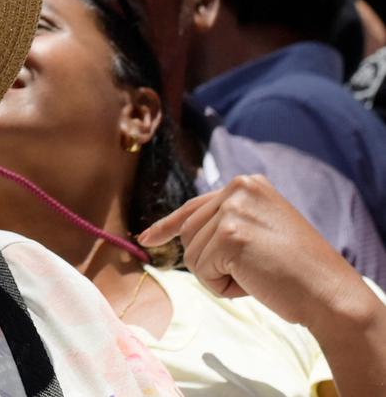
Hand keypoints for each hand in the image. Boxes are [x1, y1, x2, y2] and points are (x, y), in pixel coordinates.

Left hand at [138, 174, 373, 331]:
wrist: (331, 293)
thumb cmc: (298, 272)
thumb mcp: (260, 232)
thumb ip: (226, 223)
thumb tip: (181, 231)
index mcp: (248, 184)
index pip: (195, 206)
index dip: (169, 226)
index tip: (147, 238)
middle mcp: (238, 188)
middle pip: (190, 232)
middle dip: (213, 262)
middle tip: (255, 272)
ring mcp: (233, 210)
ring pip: (192, 254)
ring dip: (219, 275)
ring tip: (257, 276)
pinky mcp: (230, 235)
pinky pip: (201, 270)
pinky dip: (222, 285)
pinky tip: (254, 282)